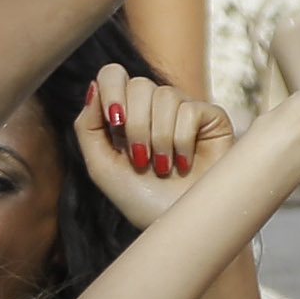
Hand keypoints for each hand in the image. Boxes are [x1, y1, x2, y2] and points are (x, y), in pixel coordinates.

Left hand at [69, 69, 231, 229]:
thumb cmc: (139, 199)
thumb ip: (88, 127)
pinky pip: (191, 110)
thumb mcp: (101, 166)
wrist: (178, 223)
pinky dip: (182, 141)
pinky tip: (183, 163)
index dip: (112, 91)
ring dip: (158, 138)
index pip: (113, 75)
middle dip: (135, 126)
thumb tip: (93, 86)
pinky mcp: (211, 117)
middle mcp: (153, 107)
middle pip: (139, 85)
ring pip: (165, 96)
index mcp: (124, 114)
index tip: (114, 123)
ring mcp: (183, 110)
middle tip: (140, 159)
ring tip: (162, 167)